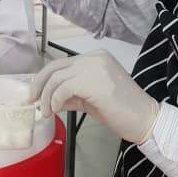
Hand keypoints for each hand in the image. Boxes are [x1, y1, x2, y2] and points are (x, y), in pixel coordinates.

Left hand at [29, 51, 159, 143]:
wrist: (145, 119)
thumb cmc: (122, 111)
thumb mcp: (91, 99)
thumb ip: (72, 94)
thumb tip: (49, 100)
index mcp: (96, 57)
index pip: (61, 64)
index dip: (44, 79)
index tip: (35, 96)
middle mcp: (94, 57)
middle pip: (55, 67)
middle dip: (38, 85)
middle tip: (32, 102)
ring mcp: (94, 67)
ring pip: (56, 78)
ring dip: (46, 98)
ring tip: (46, 113)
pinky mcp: (93, 81)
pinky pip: (63, 88)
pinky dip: (55, 101)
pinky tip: (56, 111)